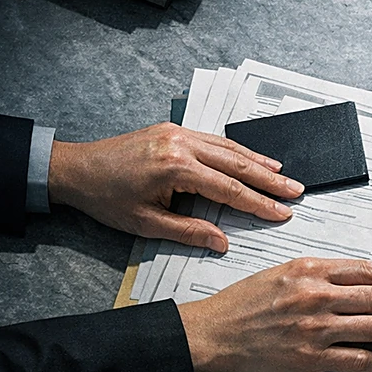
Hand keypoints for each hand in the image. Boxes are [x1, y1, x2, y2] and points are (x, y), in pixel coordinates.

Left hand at [48, 123, 303, 252]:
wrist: (75, 168)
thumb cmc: (106, 198)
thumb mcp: (146, 223)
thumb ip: (188, 231)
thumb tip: (221, 242)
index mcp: (175, 169)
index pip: (229, 189)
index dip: (259, 204)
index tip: (282, 212)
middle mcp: (181, 145)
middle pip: (237, 164)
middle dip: (270, 180)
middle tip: (296, 191)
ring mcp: (178, 133)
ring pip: (229, 148)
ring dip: (259, 162)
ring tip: (283, 175)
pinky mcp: (174, 129)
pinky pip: (214, 140)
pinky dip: (237, 151)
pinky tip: (252, 159)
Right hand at [177, 258, 371, 371]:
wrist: (213, 333)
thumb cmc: (245, 301)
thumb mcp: (282, 271)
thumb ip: (321, 273)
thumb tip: (361, 278)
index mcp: (311, 270)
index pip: (368, 271)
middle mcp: (317, 296)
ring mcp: (316, 328)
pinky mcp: (310, 357)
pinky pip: (357, 360)